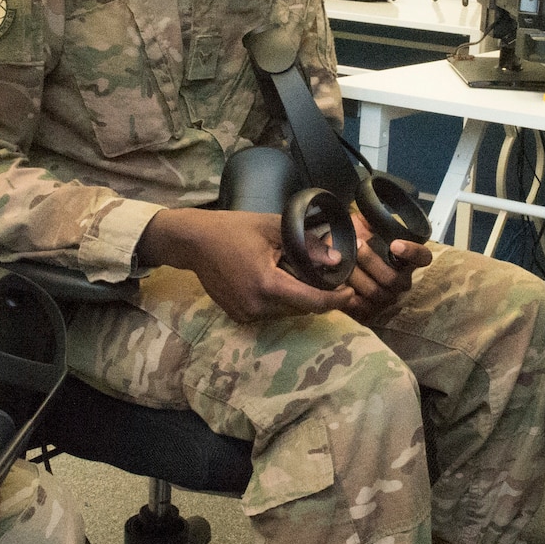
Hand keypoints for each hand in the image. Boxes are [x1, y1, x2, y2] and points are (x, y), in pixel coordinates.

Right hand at [137, 208, 356, 322]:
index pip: (312, 301)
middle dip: (317, 295)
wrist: (194, 241)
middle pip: (301, 308)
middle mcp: (256, 306)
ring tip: (301, 275)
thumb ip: (306, 243)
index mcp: (267, 284)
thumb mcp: (273, 228)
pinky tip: (278, 280)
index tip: (350, 292)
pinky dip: (280, 301)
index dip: (336, 299)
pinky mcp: (238, 316)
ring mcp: (245, 314)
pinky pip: (270, 313)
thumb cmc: (232, 229)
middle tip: (328, 277)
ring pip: (286, 312)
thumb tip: (337, 259)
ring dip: (298, 298)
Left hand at [342, 208, 431, 323]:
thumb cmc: (353, 239)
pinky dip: (351, 298)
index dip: (412, 252)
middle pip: (393, 279)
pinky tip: (340, 286)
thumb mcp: (362, 223)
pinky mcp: (370, 311)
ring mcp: (387, 297)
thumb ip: (370, 214)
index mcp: (405, 258)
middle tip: (356, 245)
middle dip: (372, 261)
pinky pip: (365, 310)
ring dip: (358, 277)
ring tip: (343, 263)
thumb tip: (371, 198)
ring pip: (377, 293)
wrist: (335, 259)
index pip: (422, 257)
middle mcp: (401, 280)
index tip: (395, 244)